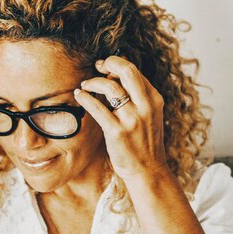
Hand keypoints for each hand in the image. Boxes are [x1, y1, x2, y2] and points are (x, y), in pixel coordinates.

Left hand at [74, 55, 168, 182]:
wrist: (147, 170)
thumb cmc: (144, 143)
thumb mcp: (149, 116)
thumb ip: (138, 98)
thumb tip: (114, 78)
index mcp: (154, 100)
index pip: (135, 72)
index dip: (118, 64)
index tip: (106, 66)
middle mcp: (145, 106)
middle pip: (127, 72)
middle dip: (109, 63)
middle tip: (97, 66)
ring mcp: (131, 119)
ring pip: (110, 87)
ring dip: (93, 82)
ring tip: (85, 85)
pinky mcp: (117, 132)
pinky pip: (97, 108)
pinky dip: (85, 98)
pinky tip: (79, 95)